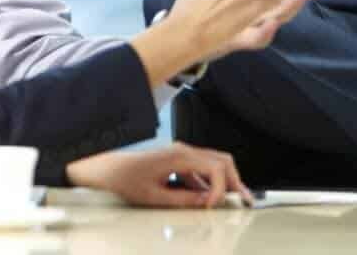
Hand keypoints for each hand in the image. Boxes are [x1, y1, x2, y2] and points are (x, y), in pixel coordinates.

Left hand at [66, 143, 251, 208]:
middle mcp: (185, 151)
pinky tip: (212, 198)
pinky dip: (212, 183)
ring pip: (215, 164)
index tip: (214, 205)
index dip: (220, 189)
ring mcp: (184, 155)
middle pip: (222, 161)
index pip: (214, 168)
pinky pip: (203, 169)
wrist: (111, 169)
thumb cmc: (127, 179)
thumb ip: (182, 200)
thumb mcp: (154, 196)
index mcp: (179, 157)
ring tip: (236, 198)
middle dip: (235, 181)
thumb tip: (204, 203)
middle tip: (245, 199)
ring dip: (226, 181)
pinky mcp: (180, 161)